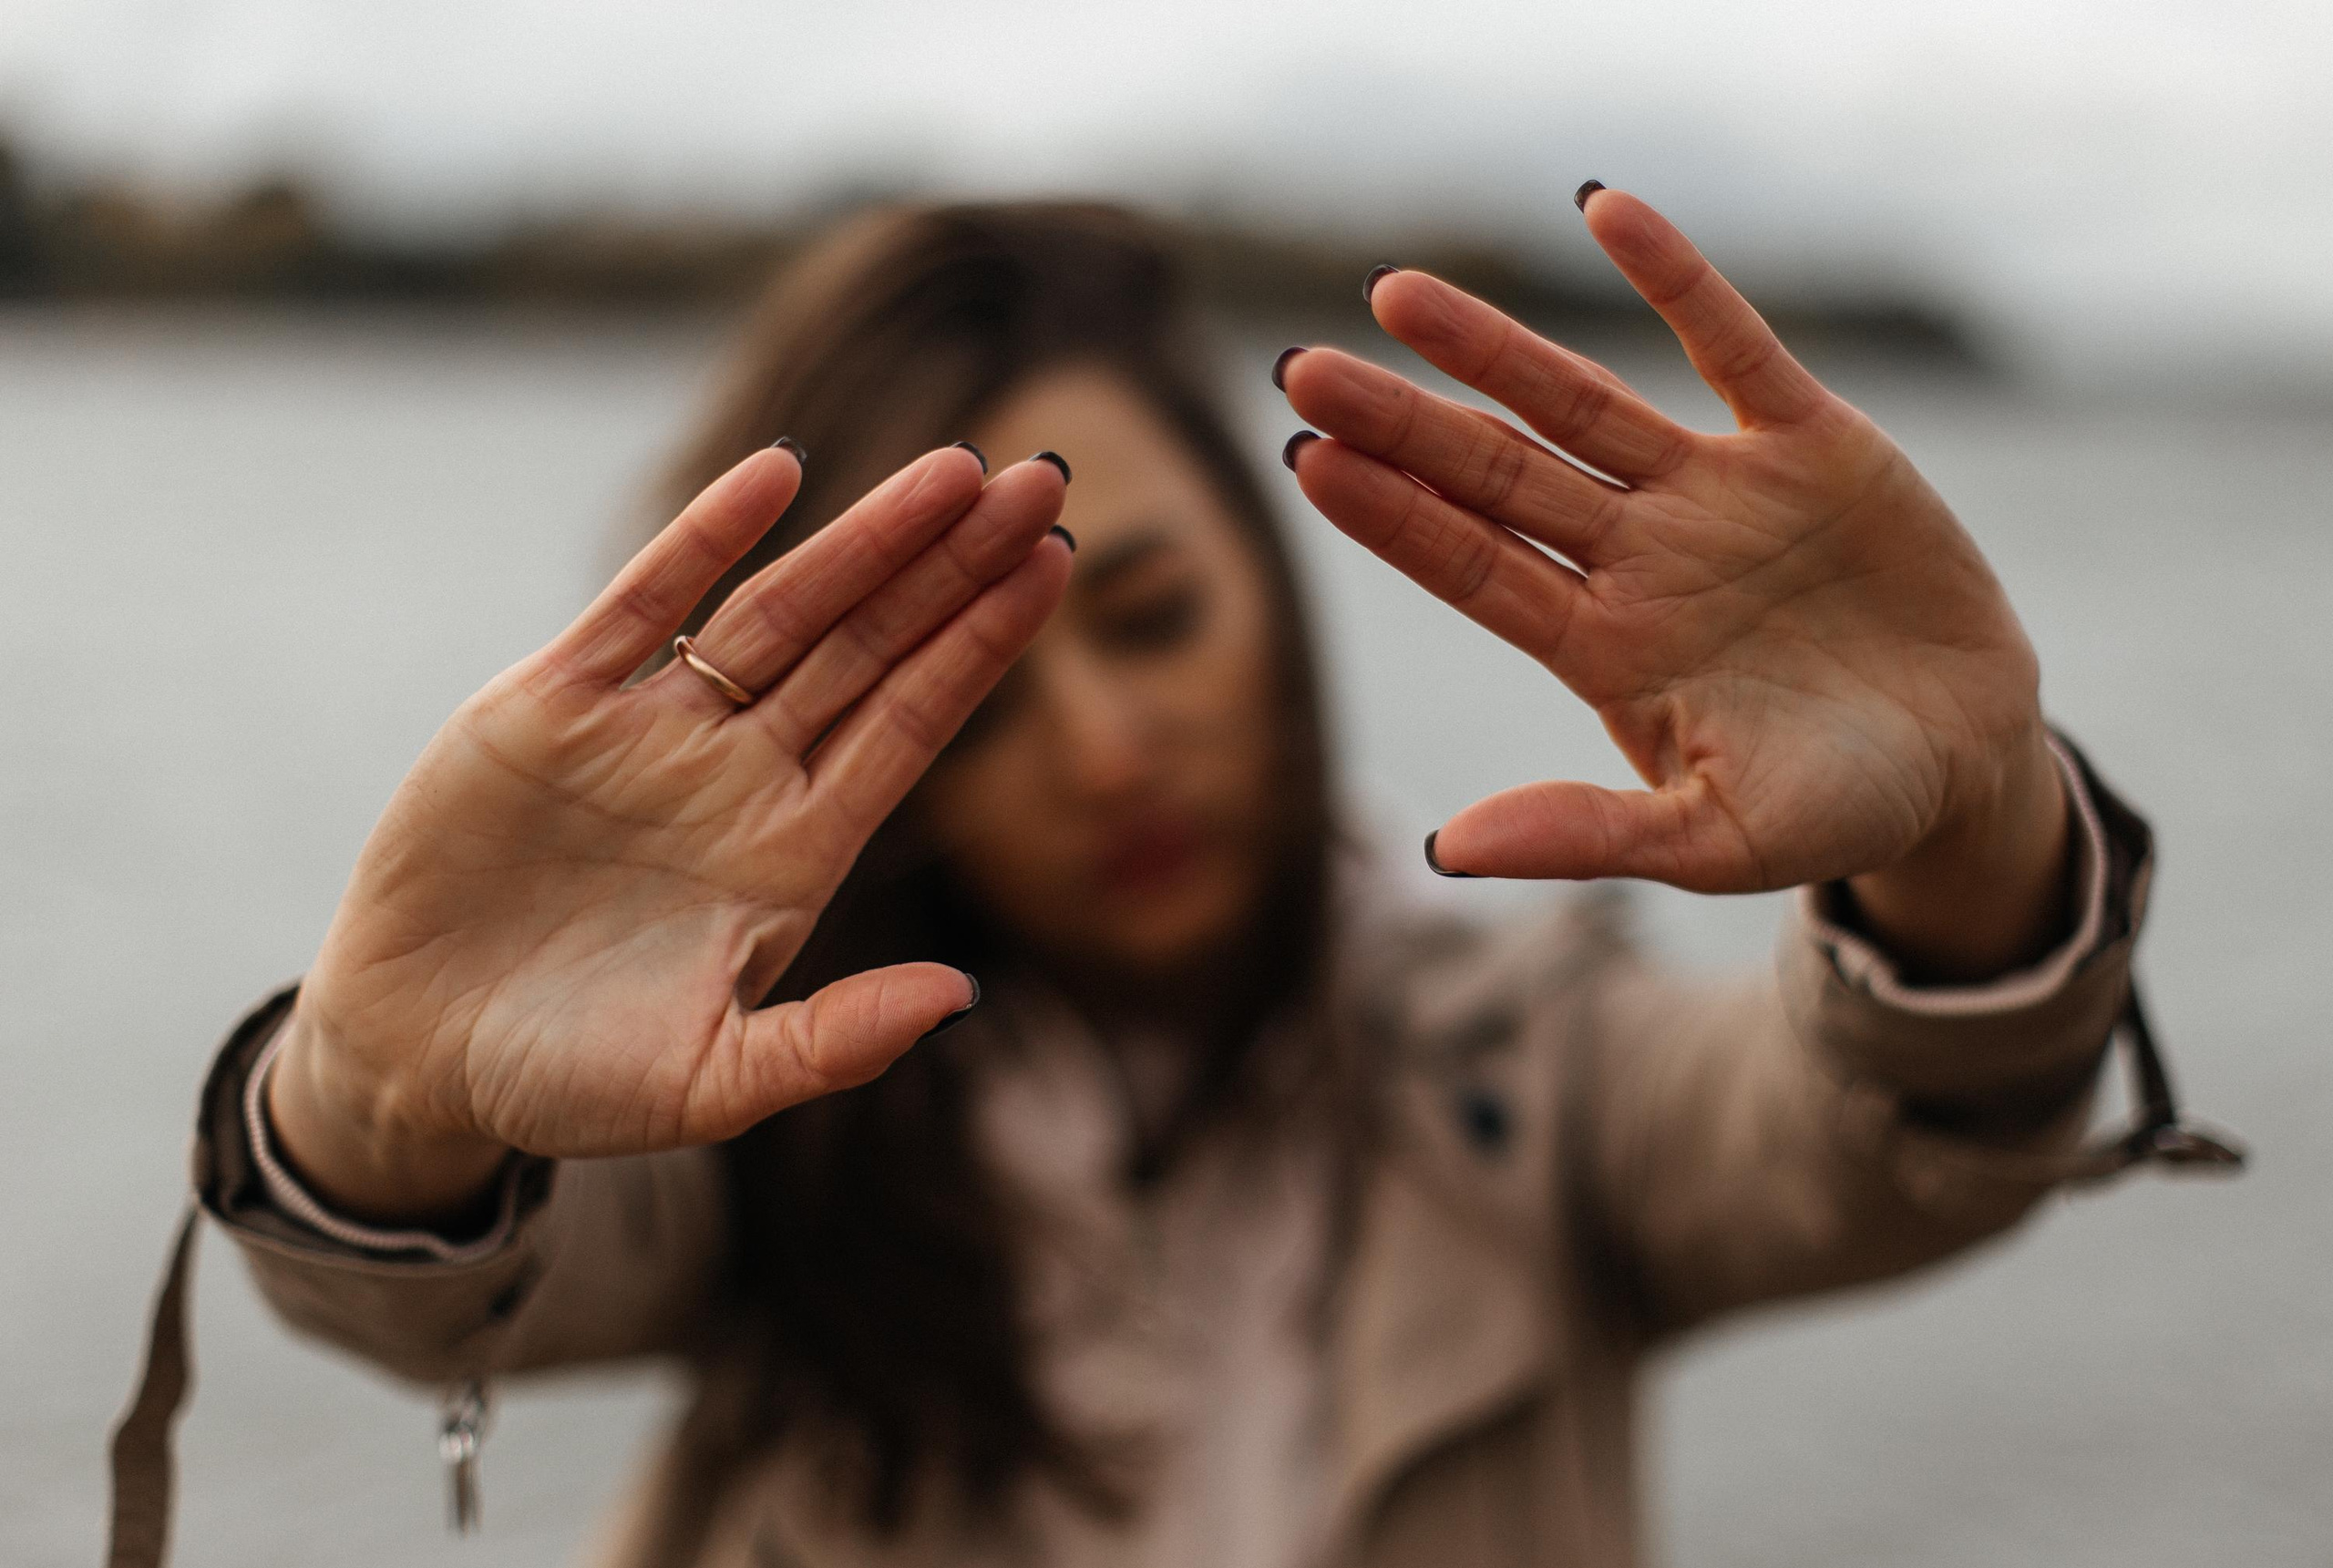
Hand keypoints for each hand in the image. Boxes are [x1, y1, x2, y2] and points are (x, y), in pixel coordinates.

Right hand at [269, 445, 1071, 1220]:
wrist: (416, 1059)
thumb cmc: (570, 1082)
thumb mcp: (713, 1086)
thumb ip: (836, 1040)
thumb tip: (962, 997)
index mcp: (794, 852)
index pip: (910, 725)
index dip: (982, 647)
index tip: (1058, 568)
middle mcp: (739, 774)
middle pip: (870, 647)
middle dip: (954, 566)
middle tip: (1040, 479)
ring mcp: (652, 730)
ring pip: (780, 611)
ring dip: (864, 539)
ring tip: (952, 469)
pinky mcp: (552, 705)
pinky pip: (642, 603)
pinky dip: (704, 538)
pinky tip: (775, 475)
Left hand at [1281, 187, 2068, 977]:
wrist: (1968, 759)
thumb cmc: (1829, 811)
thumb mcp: (1714, 842)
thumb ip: (1587, 835)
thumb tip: (1445, 854)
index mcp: (1601, 648)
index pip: (1472, 569)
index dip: (1393, 518)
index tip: (1308, 463)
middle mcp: (1636, 557)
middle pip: (1496, 475)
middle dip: (1403, 424)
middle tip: (1302, 370)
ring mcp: (1714, 493)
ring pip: (1580, 404)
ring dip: (1491, 349)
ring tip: (1393, 294)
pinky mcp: (1810, 440)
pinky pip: (1730, 344)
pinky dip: (1674, 279)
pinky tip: (1602, 211)